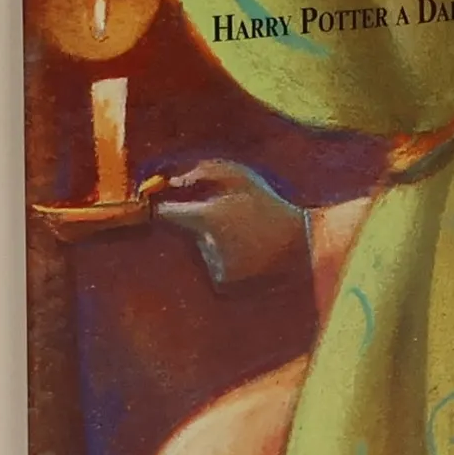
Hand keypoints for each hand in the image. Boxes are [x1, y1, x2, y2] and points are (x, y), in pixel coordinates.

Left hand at [150, 160, 311, 290]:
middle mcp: (205, 244)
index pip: (163, 214)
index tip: (153, 203)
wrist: (300, 244)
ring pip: (199, 248)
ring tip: (242, 235)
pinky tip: (245, 253)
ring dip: (212, 239)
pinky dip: (222, 258)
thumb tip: (171, 182)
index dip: (157, 207)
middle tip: (224, 217)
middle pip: (183, 231)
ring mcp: (212, 266)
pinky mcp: (222, 283)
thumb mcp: (239, 176)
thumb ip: (202, 171)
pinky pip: (210, 265)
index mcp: (207, 217)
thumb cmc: (267, 204)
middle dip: (194, 221)